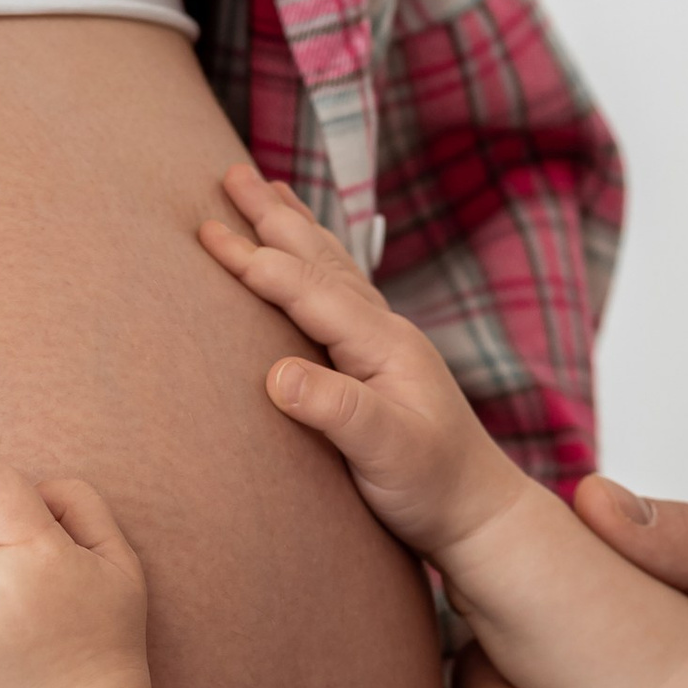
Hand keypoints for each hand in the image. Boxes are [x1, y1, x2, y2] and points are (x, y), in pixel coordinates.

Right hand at [200, 167, 520, 561]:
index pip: (309, 289)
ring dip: (295, 228)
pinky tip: (307, 258)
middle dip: (273, 215)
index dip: (257, 261)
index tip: (207, 233)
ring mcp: (386, 346)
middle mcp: (386, 333)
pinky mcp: (381, 365)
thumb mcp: (386, 455)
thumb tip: (277, 374)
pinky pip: (339, 294)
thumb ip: (336, 412)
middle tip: (229, 173)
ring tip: (266, 191)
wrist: (480, 515)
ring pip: (331, 268)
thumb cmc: (435, 488)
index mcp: (383, 345)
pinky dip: (314, 263)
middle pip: (321, 259)